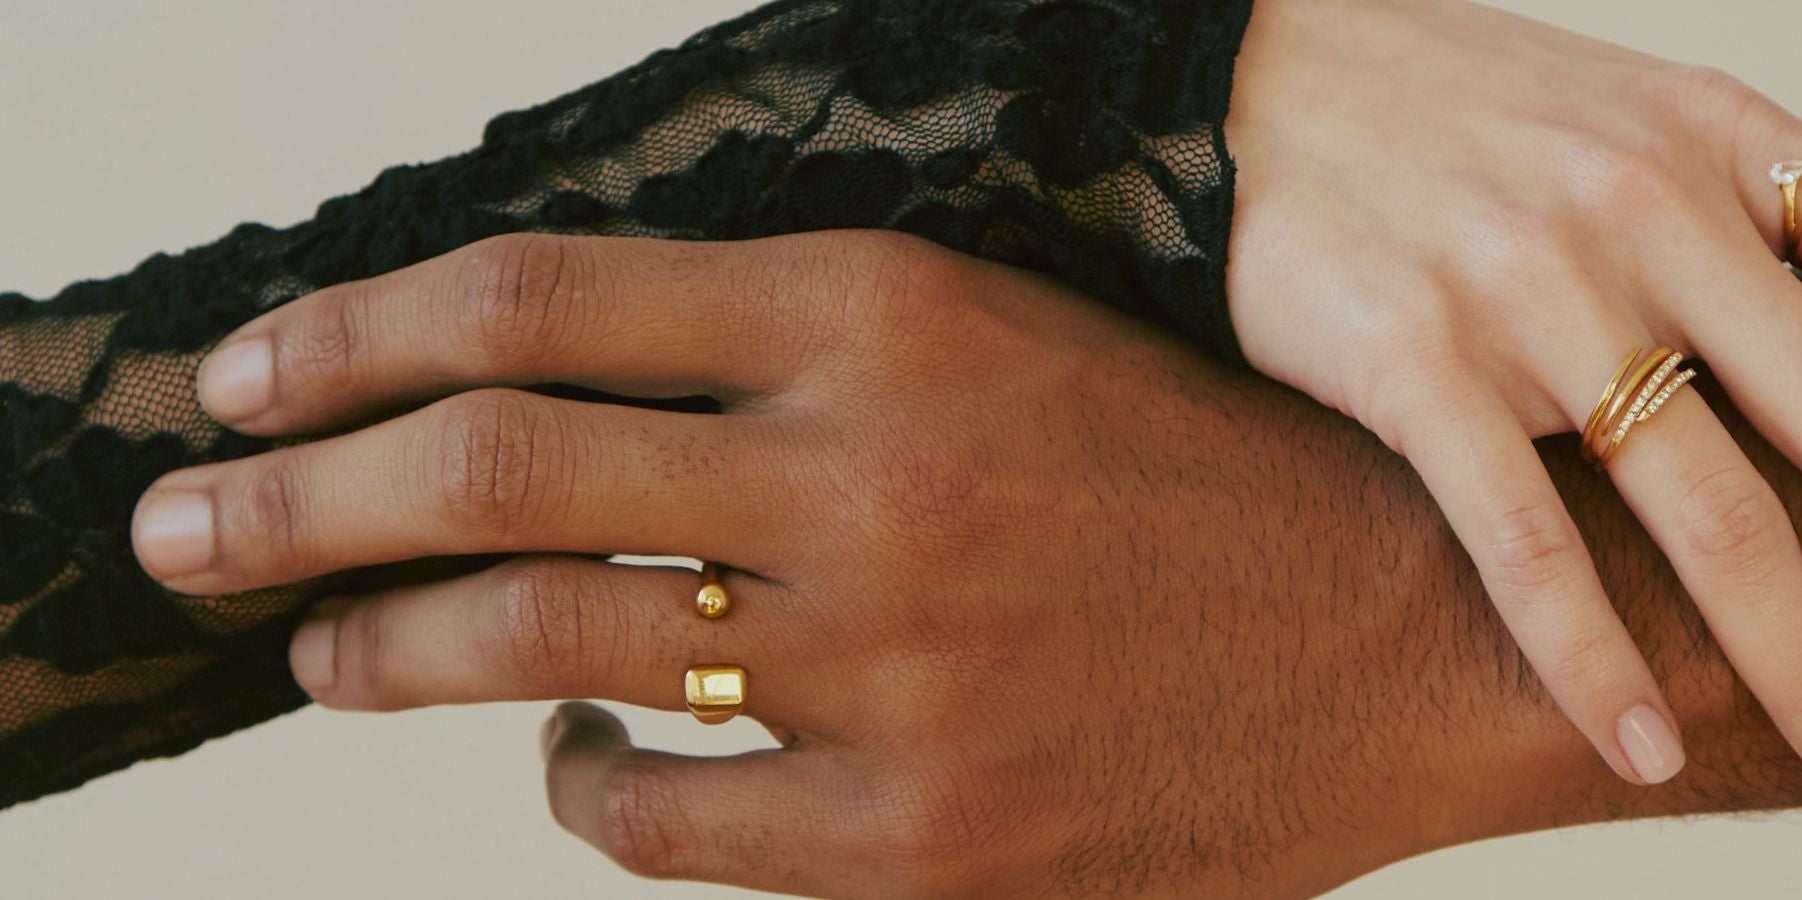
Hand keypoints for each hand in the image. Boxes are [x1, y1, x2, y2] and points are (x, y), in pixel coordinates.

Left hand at [132, 232, 1801, 895]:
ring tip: (326, 651)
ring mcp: (892, 665)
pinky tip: (569, 766)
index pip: (537, 294)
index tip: (240, 373)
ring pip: (534, 655)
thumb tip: (547, 393)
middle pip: (484, 470)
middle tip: (184, 523)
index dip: (348, 331)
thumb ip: (794, 349)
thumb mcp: (1010, 344)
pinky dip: (571, 788)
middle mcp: (875, 472)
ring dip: (384, 652)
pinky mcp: (921, 834)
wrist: (1415, 635)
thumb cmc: (1206, 482)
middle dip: (288, 500)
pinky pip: (652, 821)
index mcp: (894, 310)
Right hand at [1225, 0, 1801, 809]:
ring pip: (1710, 510)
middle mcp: (1655, 214)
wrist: (1250, 72)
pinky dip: (1593, 655)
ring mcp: (1535, 288)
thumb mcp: (1642, 121)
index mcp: (1732, 148)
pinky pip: (1524, 535)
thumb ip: (1758, 225)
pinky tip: (1647, 751)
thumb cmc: (1465, 117)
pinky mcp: (1413, 357)